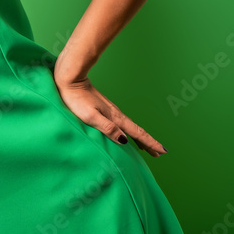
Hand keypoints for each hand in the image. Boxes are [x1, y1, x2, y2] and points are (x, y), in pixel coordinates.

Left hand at [53, 74, 167, 157]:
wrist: (71, 80)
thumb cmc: (76, 99)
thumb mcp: (90, 116)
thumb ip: (107, 128)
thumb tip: (125, 140)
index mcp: (115, 117)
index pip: (137, 133)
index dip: (150, 143)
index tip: (162, 151)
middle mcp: (116, 114)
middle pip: (136, 131)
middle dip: (148, 142)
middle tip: (159, 154)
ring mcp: (111, 111)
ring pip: (130, 127)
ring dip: (139, 138)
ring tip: (146, 148)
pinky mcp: (104, 109)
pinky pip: (122, 124)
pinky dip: (128, 131)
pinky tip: (124, 133)